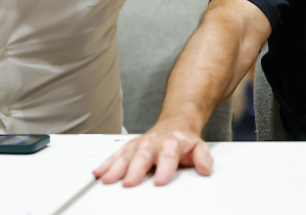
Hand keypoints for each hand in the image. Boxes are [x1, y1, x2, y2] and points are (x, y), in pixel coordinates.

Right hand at [93, 120, 212, 186]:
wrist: (174, 123)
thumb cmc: (183, 140)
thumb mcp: (198, 146)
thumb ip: (203, 157)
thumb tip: (206, 168)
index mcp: (171, 145)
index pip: (168, 157)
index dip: (164, 169)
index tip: (160, 180)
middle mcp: (152, 144)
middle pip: (142, 156)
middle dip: (134, 169)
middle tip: (128, 182)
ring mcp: (139, 145)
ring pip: (126, 155)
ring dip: (115, 167)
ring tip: (107, 179)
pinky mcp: (129, 147)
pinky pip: (116, 155)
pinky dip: (106, 164)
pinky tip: (99, 172)